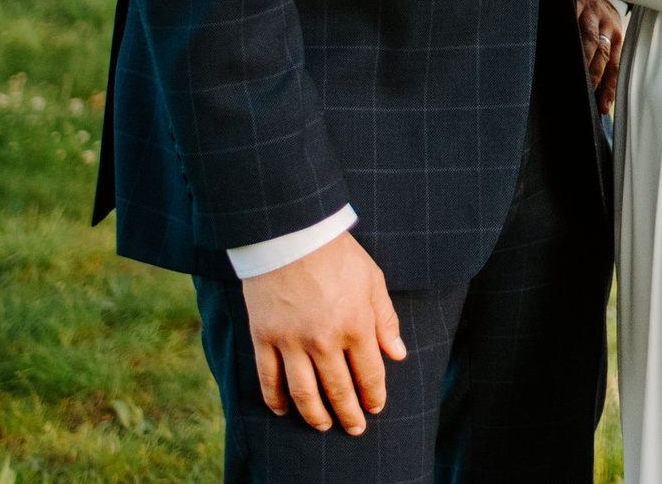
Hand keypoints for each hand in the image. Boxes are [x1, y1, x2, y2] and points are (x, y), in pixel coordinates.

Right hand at [240, 230, 405, 434]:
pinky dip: (276, 400)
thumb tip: (397, 354)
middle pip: (338, 390)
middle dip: (349, 414)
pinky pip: (268, 379)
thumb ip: (385, 320)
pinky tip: (284, 410)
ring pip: (304, 393)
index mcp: (356, 325)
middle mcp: (324, 340)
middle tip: (354, 428)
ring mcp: (290, 342)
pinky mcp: (263, 337)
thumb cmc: (337, 255)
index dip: (374, 395)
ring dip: (315, 415)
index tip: (376, 407)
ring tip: (323, 426)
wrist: (291, 234)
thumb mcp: (373, 281)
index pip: (369, 374)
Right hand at [575, 0, 622, 113]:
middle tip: (582, 95)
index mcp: (616, 32)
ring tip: (571, 77)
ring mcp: (592, 9)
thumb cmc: (591, 13)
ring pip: (588, 38)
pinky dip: (565, 32)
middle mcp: (607, 21)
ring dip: (580, 58)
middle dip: (593, 76)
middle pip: (601, 53)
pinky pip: (571, 17)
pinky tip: (556, 45)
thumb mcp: (602, 30)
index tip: (603, 109)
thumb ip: (599, 57)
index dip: (608, 87)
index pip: (614, 64)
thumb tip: (596, 97)